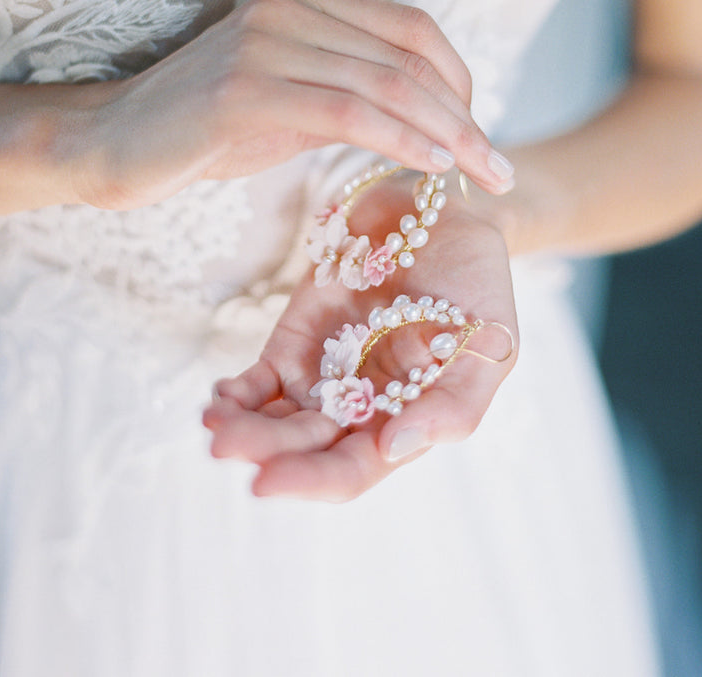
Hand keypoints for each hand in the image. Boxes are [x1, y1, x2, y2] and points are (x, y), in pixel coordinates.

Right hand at [75, 0, 513, 208]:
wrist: (114, 141)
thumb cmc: (207, 128)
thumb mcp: (290, 101)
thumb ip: (350, 92)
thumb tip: (424, 119)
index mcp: (305, 0)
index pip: (411, 27)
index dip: (459, 79)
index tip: (479, 133)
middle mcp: (290, 8)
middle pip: (409, 57)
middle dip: (466, 116)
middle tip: (499, 168)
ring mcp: (266, 42)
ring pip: (387, 83)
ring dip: (447, 133)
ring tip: (483, 174)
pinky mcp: (245, 88)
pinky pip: (347, 110)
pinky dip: (400, 138)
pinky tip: (432, 166)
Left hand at [203, 175, 517, 500]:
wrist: (443, 220)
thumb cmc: (478, 287)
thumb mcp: (490, 345)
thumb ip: (455, 404)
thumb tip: (395, 448)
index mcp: (404, 423)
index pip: (352, 470)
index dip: (311, 480)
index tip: (265, 481)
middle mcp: (358, 411)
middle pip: (302, 449)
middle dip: (261, 451)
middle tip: (222, 445)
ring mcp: (323, 377)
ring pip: (273, 421)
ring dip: (240, 428)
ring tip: (211, 423)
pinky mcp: (295, 343)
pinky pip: (258, 382)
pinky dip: (235, 395)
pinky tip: (218, 400)